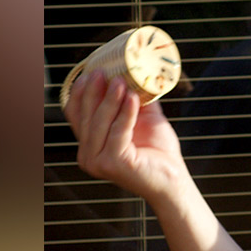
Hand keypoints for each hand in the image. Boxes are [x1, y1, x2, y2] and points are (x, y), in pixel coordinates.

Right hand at [65, 70, 187, 202]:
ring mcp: (98, 162)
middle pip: (86, 116)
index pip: (76, 114)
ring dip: (110, 99)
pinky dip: (126, 113)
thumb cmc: (158, 152)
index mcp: (89, 144)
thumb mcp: (142, 118)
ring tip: (121, 80)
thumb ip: (133, 97)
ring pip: (100, 123)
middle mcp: (87, 155)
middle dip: (94, 91)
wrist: (174, 180)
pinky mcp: (113, 164)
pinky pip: (118, 132)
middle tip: (103, 71)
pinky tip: (133, 97)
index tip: (90, 71)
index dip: (80, 92)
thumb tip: (133, 69)